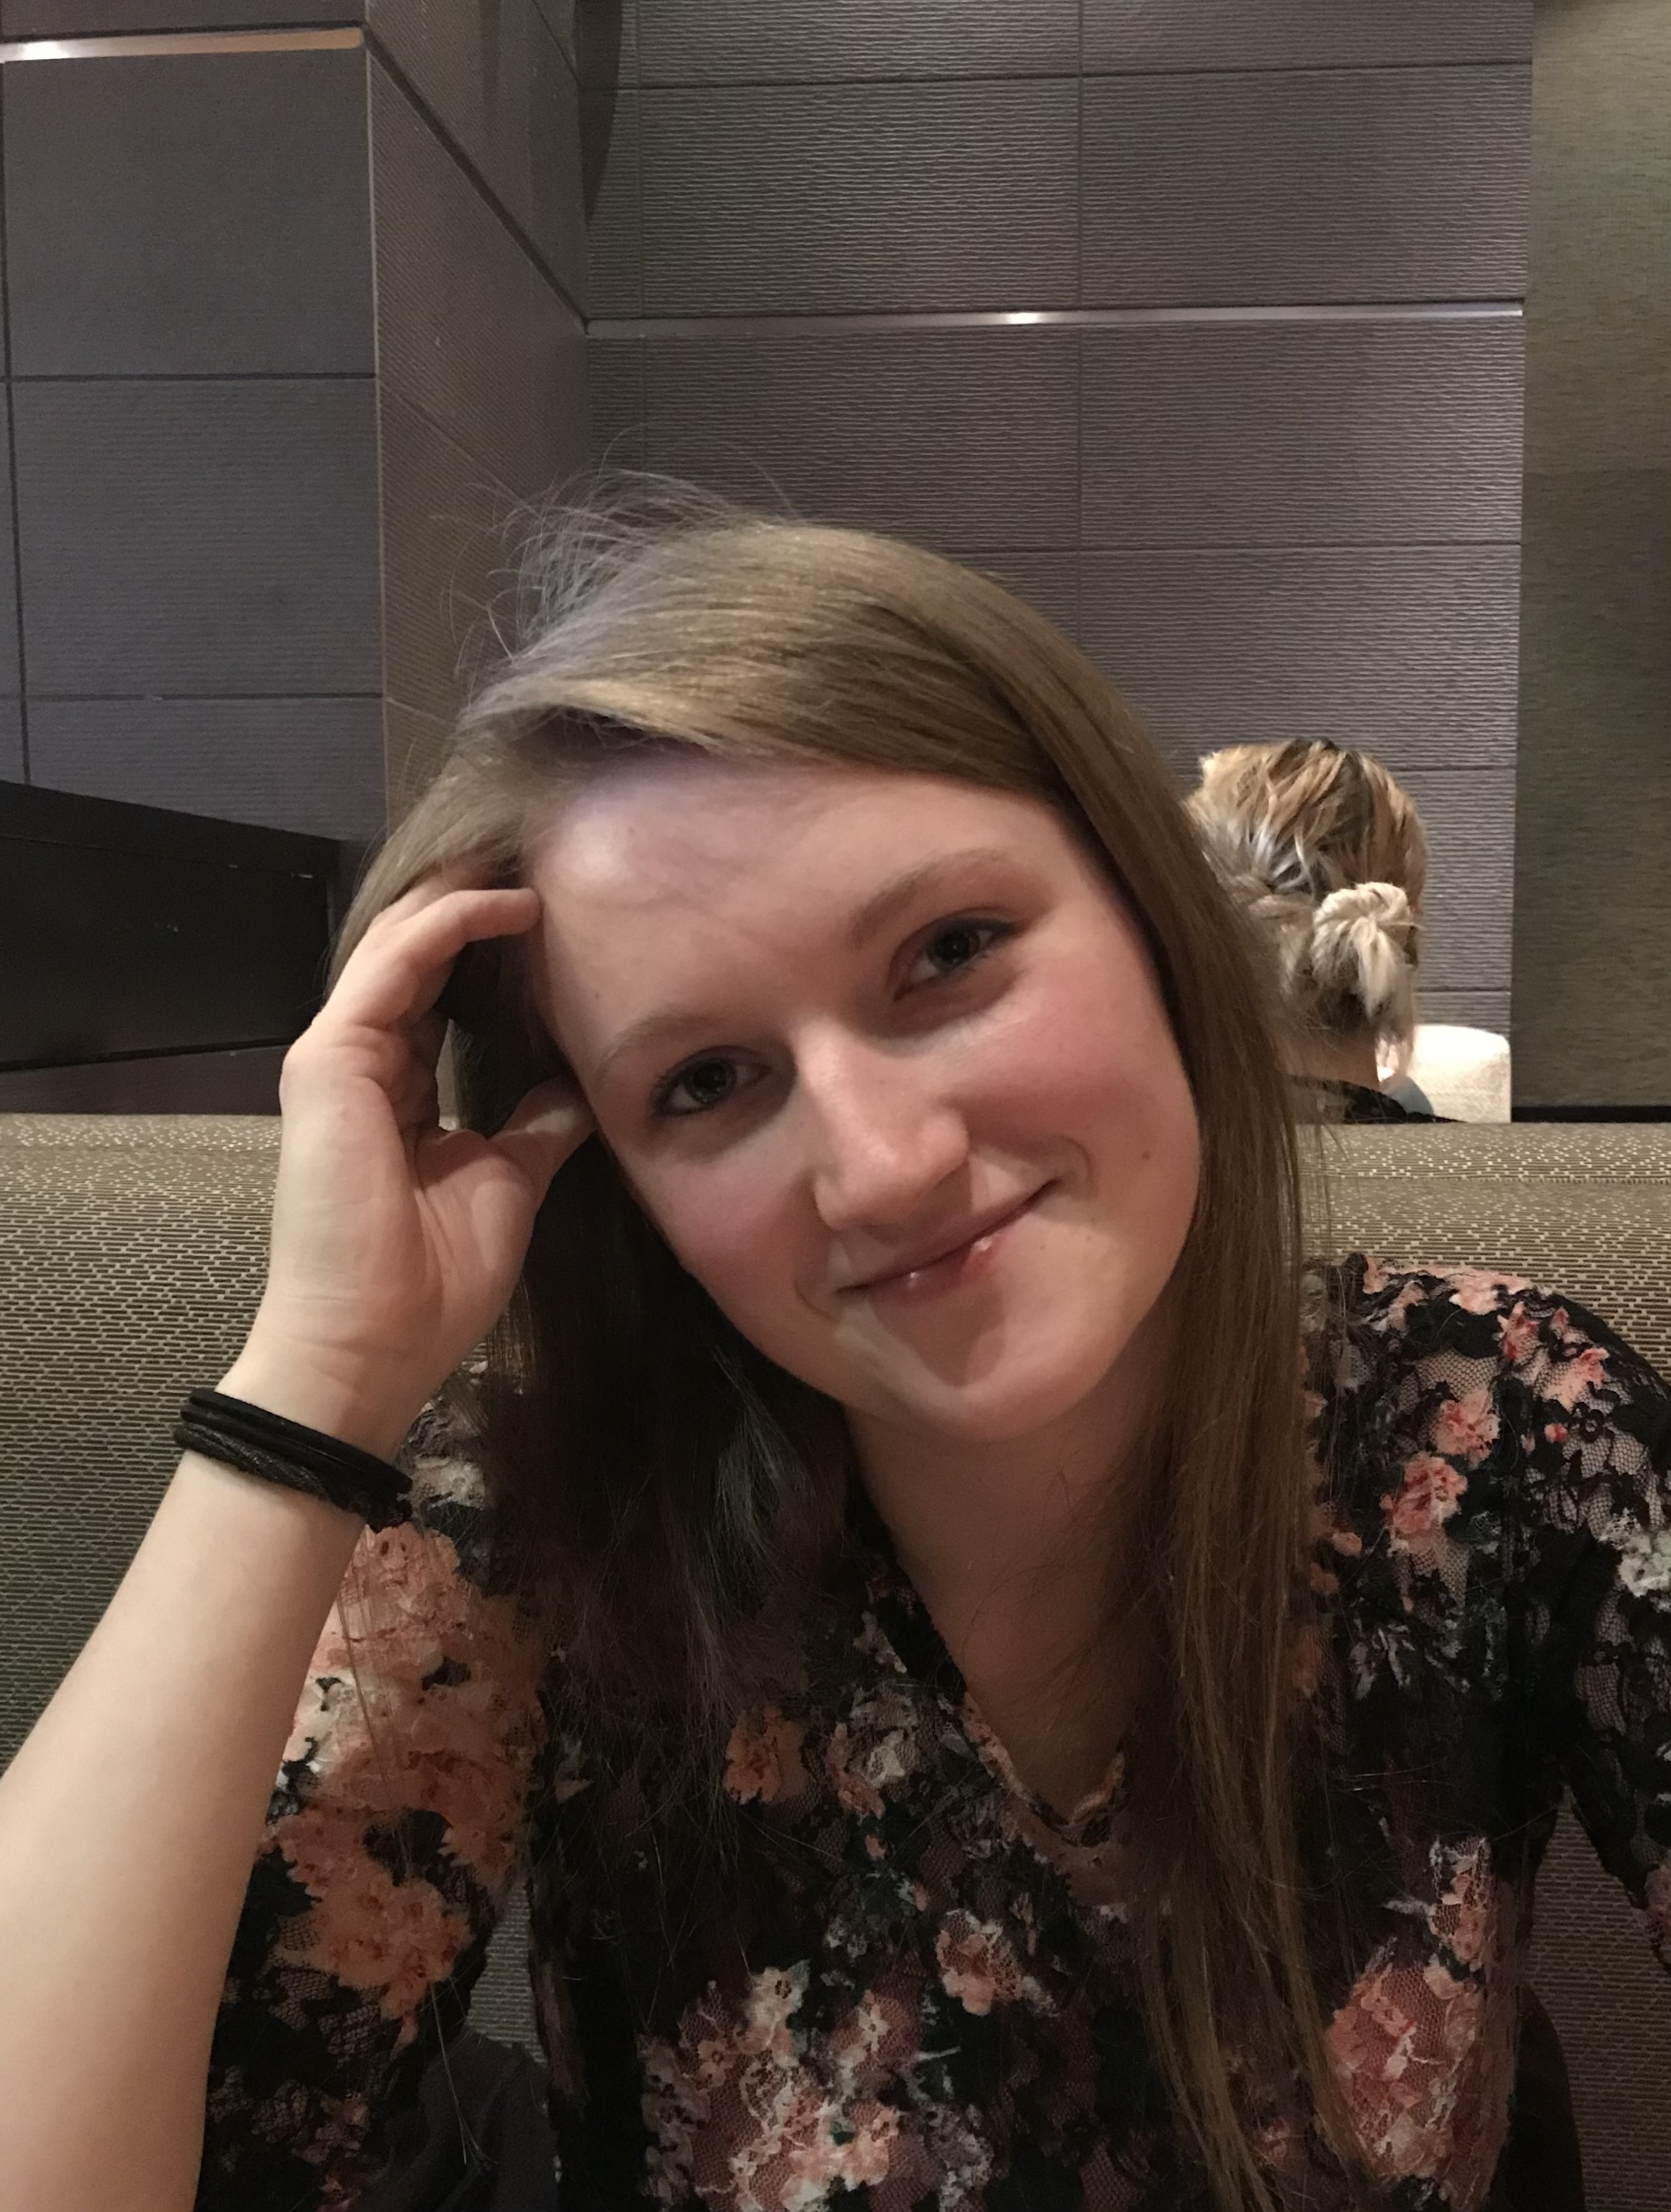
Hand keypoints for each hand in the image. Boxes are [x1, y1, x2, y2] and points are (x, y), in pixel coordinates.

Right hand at [224, 874, 590, 1454]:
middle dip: (470, 904)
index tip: (551, 918)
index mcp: (398, 1093)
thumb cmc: (433, 1284)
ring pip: (399, 946)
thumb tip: (575, 1091)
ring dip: (461, 898)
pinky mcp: (331, 1060)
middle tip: (538, 860)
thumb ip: (533, 1131)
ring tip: (526, 861)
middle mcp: (361, 1064)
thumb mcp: (506, 1185)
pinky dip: (448, 926)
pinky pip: (394, 968)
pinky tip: (505, 905)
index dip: (488, 951)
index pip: (439, 997)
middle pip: (414, 958)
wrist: (374, 1343)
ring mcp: (338, 1058)